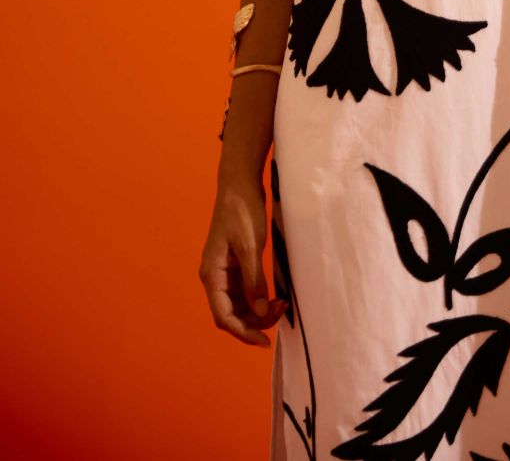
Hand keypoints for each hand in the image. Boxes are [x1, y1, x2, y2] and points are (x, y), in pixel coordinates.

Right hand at [199, 175, 287, 346]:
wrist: (240, 183)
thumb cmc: (242, 211)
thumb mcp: (250, 246)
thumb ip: (253, 280)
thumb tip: (257, 310)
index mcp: (212, 275)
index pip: (224, 316)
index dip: (243, 332)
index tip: (264, 341)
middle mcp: (215, 277)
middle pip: (231, 313)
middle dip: (254, 321)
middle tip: (281, 313)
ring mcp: (225, 271)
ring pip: (239, 304)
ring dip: (258, 310)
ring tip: (282, 304)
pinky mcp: (236, 264)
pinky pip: (245, 291)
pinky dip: (259, 298)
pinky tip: (275, 297)